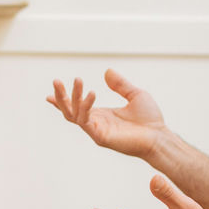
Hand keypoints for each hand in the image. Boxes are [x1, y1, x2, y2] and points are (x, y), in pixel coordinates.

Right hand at [47, 68, 168, 159]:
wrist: (159, 136)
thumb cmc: (150, 120)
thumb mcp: (135, 95)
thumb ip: (120, 84)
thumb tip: (107, 71)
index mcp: (101, 115)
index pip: (76, 108)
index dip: (62, 100)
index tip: (48, 94)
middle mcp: (96, 123)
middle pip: (69, 111)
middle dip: (60, 97)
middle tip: (56, 81)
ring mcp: (97, 131)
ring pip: (74, 115)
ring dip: (72, 97)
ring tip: (78, 80)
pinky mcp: (101, 137)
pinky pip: (86, 121)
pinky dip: (86, 106)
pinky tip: (92, 93)